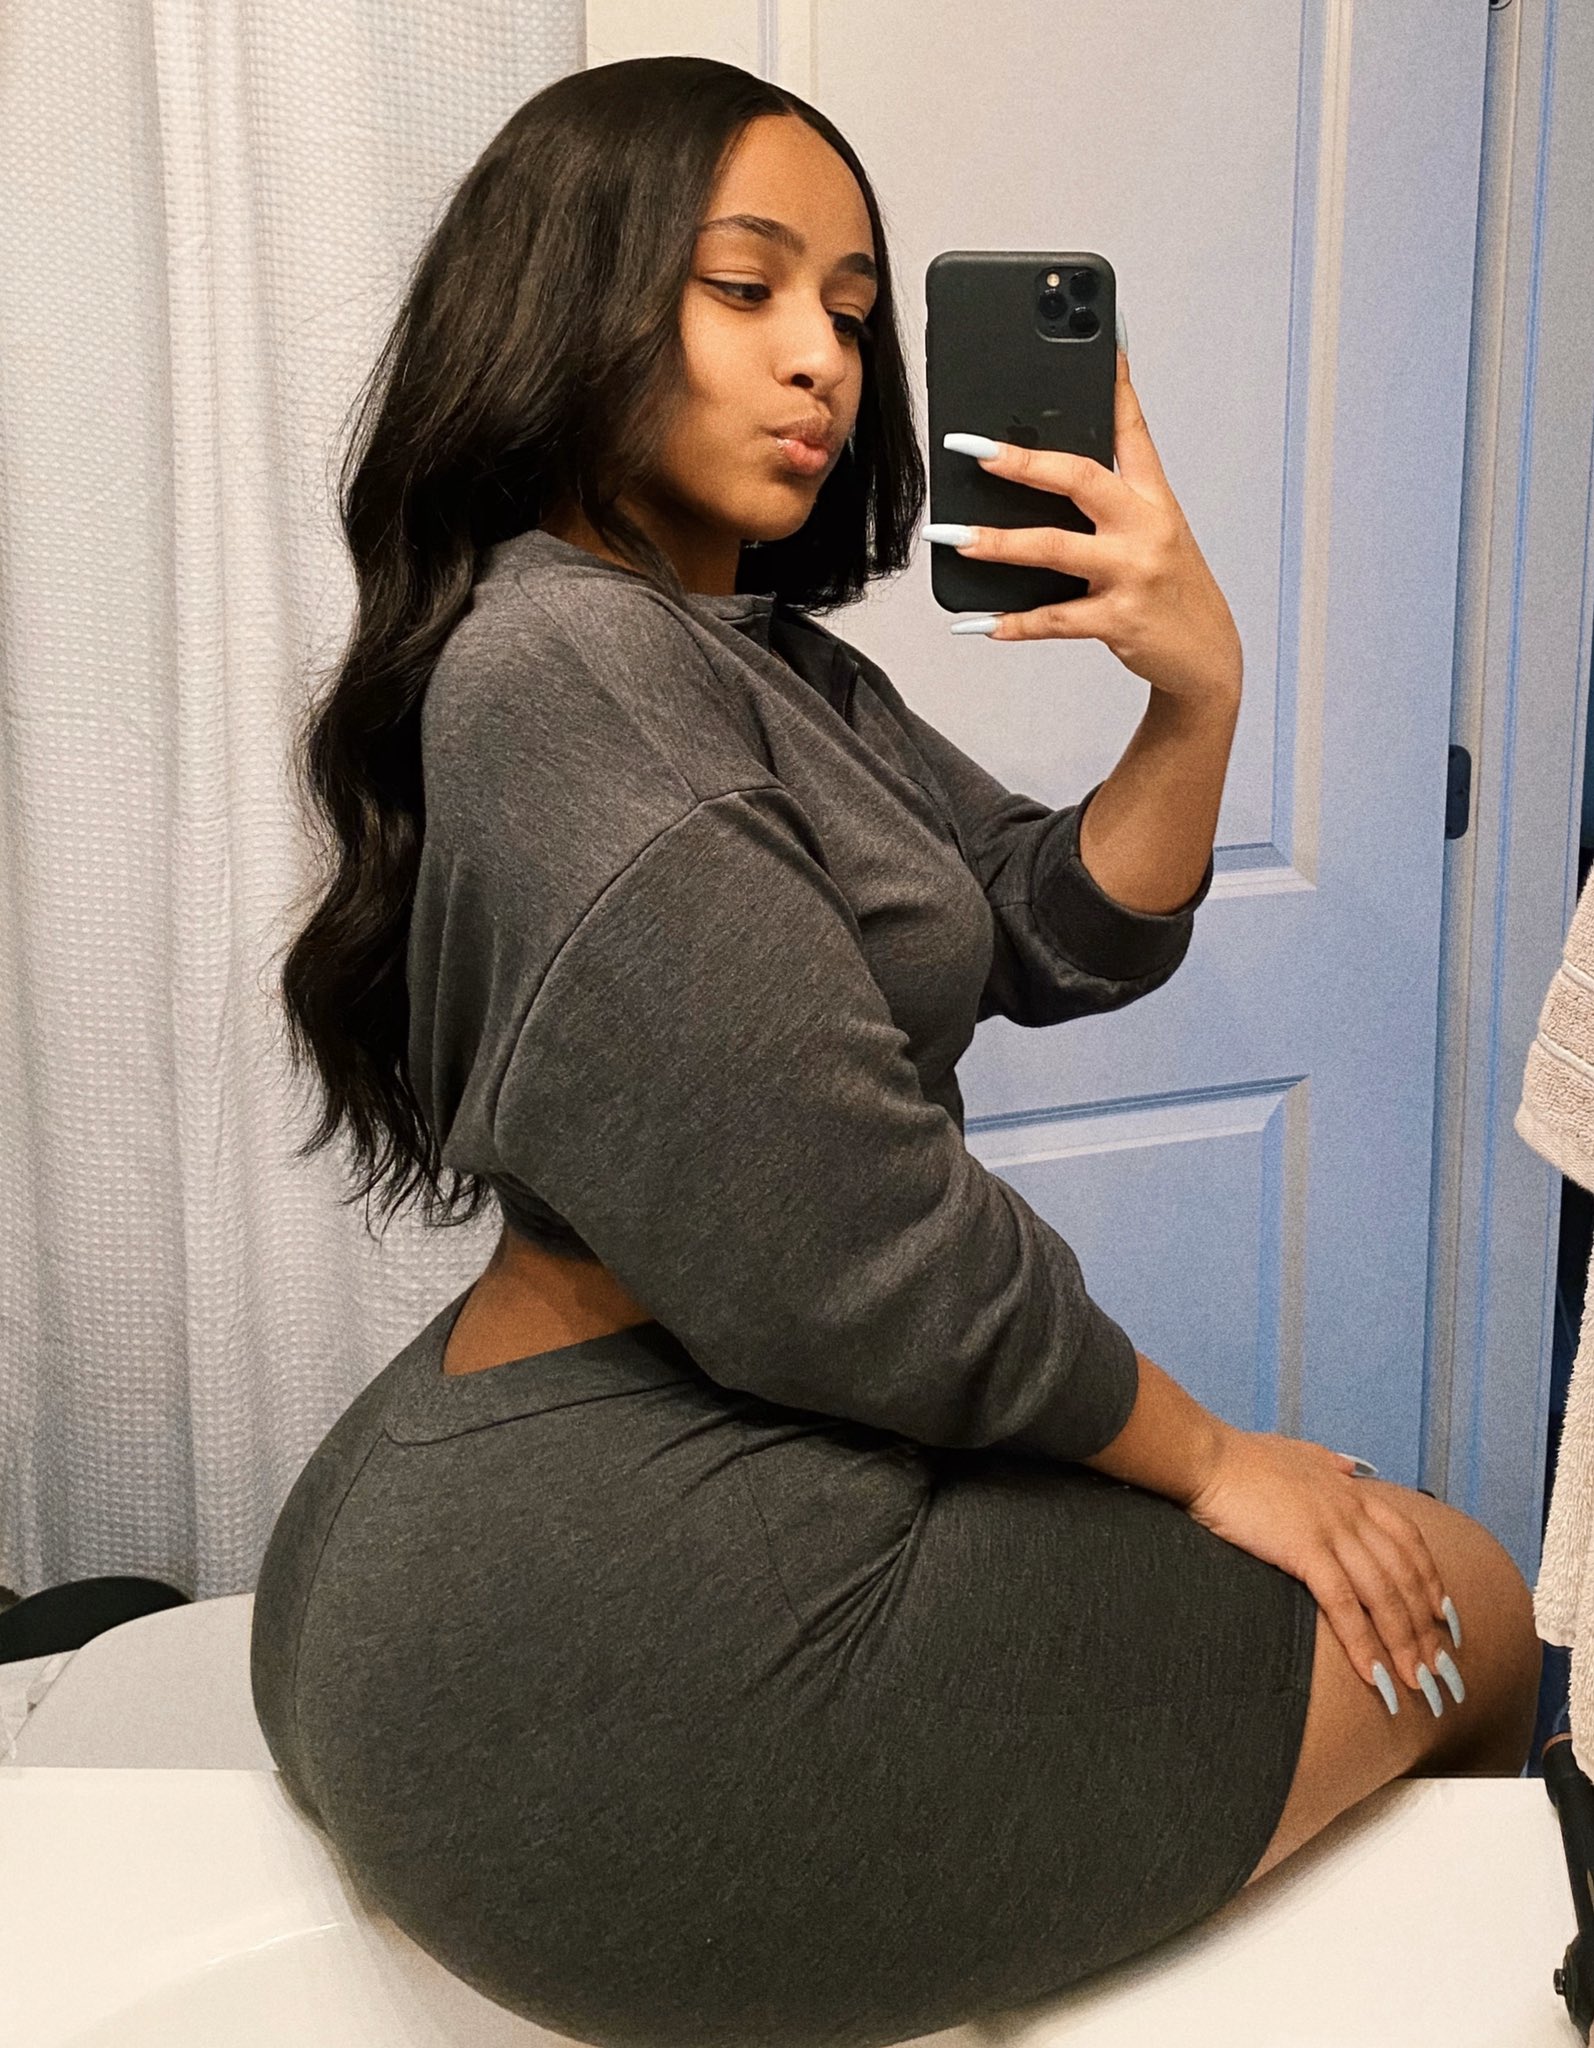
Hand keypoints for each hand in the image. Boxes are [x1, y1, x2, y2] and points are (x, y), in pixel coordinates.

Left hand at [942, 347, 1242, 710]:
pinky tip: (980, 623)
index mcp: (1155, 499)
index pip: (1133, 431)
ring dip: (1000, 544)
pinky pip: (1056, 619)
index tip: (1100, 341)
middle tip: (973, 449)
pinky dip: (1014, 623)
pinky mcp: (1120, 621)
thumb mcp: (1155, 535)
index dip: (1116, 386)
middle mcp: (1146, 528)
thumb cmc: (1169, 589)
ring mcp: (1134, 574)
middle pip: (1082, 479)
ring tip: (954, 536)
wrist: (1207, 655)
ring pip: (1056, 549)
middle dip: (1024, 461)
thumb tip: (1045, 473)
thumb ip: (1110, 504)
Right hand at [1184, 1425, 1463, 1715]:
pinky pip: (1343, 1605)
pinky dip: (1363, 1643)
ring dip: (1405, 1645)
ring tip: (1418, 1684)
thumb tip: (1349, 1467)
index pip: (1409, 1541)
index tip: (1446, 1617)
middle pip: (1405, 1576)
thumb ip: (1327, 1462)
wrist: (1207, 1456)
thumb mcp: (1297, 1451)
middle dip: (1427, 1628)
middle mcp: (1351, 1511)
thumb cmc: (1242, 1457)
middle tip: (1442, 1670)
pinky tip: (1374, 1675)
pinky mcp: (1304, 1549)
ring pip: (1383, 1595)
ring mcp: (1331, 1530)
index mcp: (1351, 1492)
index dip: (1432, 1581)